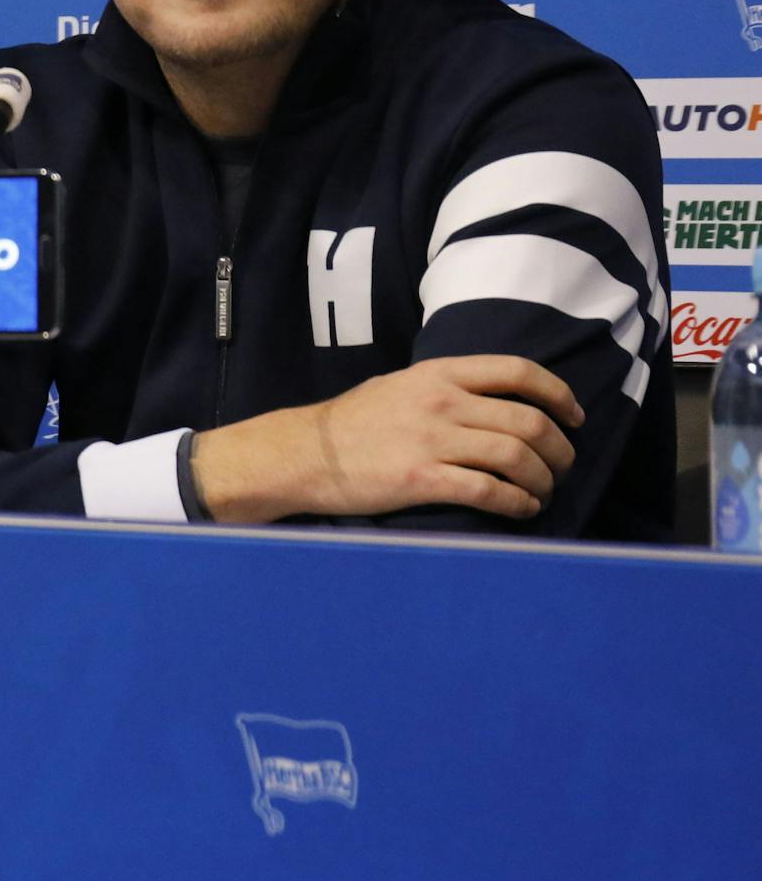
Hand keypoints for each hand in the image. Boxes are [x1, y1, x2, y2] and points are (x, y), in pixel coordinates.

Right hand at [193, 356, 583, 523]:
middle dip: (559, 449)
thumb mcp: (401, 385)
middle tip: (561, 466)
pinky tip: (521, 508)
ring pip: (516, 457)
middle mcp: (441, 402)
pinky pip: (490, 491)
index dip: (557, 394)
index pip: (517, 371)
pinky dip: (518, 503)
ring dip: (542, 480)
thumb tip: (494, 402)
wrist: (307, 452)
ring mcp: (432, 440)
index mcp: (438, 374)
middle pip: (527, 421)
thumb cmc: (354, 421)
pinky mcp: (423, 479)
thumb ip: (446, 388)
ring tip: (542, 492)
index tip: (573, 417)